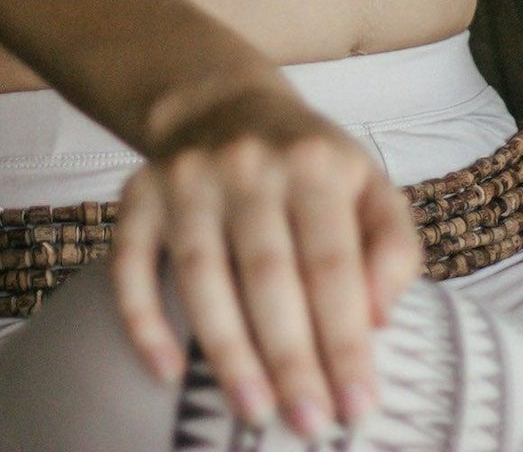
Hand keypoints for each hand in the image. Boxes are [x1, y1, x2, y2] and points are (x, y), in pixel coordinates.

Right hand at [110, 81, 424, 436]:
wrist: (223, 102)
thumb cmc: (308, 165)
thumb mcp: (368, 184)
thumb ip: (393, 245)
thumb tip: (380, 318)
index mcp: (314, 162)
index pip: (332, 263)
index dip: (345, 338)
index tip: (358, 406)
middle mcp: (248, 164)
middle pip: (268, 274)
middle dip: (291, 359)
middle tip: (309, 425)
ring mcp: (186, 178)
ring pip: (202, 276)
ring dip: (228, 353)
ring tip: (254, 413)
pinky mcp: (137, 194)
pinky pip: (130, 263)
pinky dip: (143, 321)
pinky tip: (166, 374)